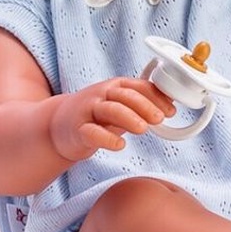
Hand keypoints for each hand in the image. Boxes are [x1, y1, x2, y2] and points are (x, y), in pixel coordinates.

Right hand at [50, 78, 175, 160]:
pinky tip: (120, 145)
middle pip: (124, 95)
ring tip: (143, 129)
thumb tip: (171, 103)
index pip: (138, 86)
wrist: (59, 126)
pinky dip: (107, 138)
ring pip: (109, 109)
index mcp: (115, 87)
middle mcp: (101, 95)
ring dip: (129, 118)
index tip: (171, 110)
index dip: (156, 96)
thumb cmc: (96, 115)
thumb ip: (142, 104)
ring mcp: (87, 111)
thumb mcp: (120, 105)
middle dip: (145, 105)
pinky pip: (91, 132)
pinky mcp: (77, 130)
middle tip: (160, 119)